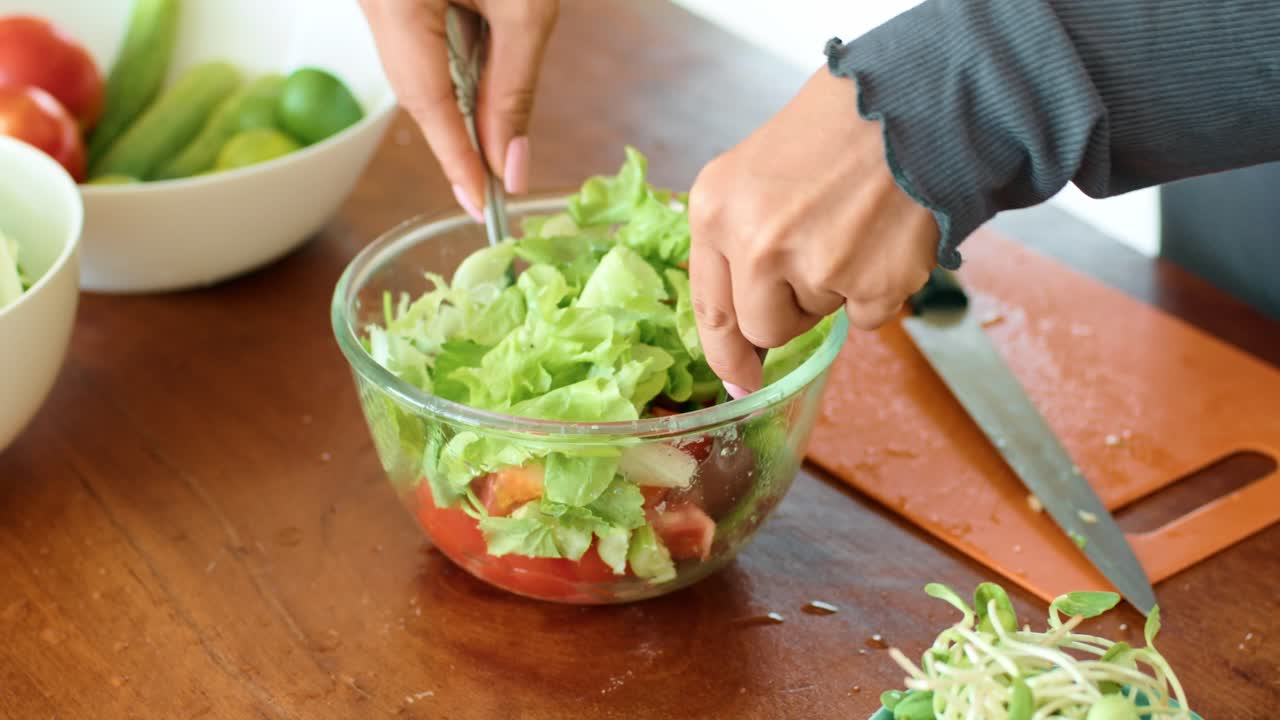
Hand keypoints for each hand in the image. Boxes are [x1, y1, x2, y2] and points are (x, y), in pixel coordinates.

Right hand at [359, 0, 558, 218]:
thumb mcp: (524, 8)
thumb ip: (514, 87)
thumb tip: (508, 161)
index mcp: (396, 0)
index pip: (427, 103)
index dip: (457, 160)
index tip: (481, 204)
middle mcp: (373, 0)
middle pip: (418, 91)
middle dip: (463, 134)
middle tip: (496, 182)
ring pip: (418, 69)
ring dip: (463, 92)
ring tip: (497, 118)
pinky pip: (418, 43)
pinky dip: (454, 62)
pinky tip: (482, 60)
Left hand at [687, 68, 938, 396]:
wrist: (912, 104)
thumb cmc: (833, 130)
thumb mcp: (751, 173)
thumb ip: (734, 246)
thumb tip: (740, 353)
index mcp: (714, 210)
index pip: (709, 309)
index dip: (724, 354)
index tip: (737, 380)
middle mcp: (756, 242)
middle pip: (764, 328)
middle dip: (789, 308)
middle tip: (817, 251)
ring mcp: (816, 266)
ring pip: (817, 319)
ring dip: (834, 289)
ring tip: (852, 225)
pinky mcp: (873, 284)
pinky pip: (867, 316)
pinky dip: (877, 287)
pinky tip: (882, 237)